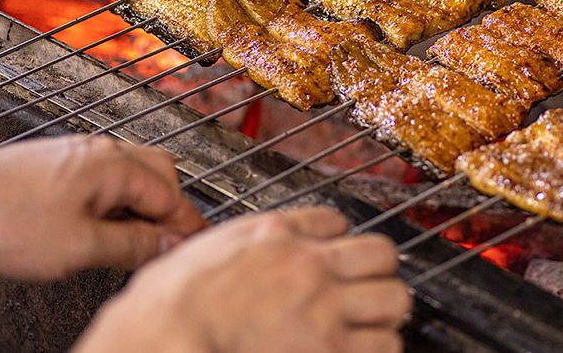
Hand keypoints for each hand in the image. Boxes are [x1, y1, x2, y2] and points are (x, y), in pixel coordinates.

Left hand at [0, 135, 205, 280]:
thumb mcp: (81, 247)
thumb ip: (135, 245)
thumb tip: (171, 244)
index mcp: (114, 165)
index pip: (172, 195)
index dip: (186, 227)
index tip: (194, 251)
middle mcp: (99, 152)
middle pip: (158, 176)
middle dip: (167, 211)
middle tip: (165, 248)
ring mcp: (75, 157)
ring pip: (128, 179)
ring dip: (138, 211)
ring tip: (128, 248)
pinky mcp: (54, 168)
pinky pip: (101, 183)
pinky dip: (112, 208)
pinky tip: (97, 234)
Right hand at [76, 207, 411, 352]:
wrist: (167, 338)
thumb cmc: (171, 303)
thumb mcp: (209, 247)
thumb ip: (248, 242)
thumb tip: (260, 244)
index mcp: (278, 237)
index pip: (335, 222)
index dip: (336, 241)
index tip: (334, 255)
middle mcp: (311, 269)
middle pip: (382, 255)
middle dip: (377, 271)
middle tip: (366, 286)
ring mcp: (326, 313)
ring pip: (394, 301)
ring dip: (383, 311)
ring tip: (368, 321)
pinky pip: (385, 346)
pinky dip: (377, 346)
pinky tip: (359, 347)